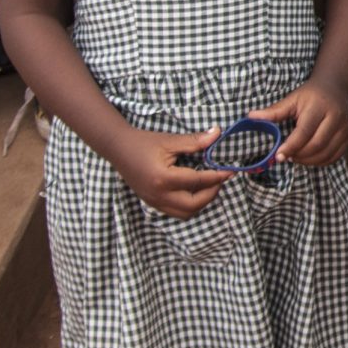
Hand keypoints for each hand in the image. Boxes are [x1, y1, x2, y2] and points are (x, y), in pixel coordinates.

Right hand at [107, 123, 228, 216]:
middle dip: (211, 193)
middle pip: (194, 205)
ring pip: (185, 213)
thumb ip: (195, 141)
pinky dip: (189, 205)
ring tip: (209, 185)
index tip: (230, 171)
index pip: (198, 182)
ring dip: (201, 202)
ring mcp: (154, 202)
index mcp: (164, 178)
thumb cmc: (143, 142)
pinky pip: (176, 212)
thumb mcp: (170, 140)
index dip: (217, 176)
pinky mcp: (152, 203)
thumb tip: (217, 134)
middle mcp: (159, 195)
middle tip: (220, 179)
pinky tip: (194, 190)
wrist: (118, 148)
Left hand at [252, 80, 347, 166]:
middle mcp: (335, 118)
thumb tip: (251, 117)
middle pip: (316, 145)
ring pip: (326, 153)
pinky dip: (320, 162)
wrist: (335, 88)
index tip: (279, 155)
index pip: (305, 131)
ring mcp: (345, 128)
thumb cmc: (310, 95)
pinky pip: (334, 157)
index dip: (291, 145)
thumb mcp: (292, 99)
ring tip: (296, 156)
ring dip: (308, 161)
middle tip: (287, 156)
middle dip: (299, 155)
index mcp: (319, 106)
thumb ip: (274, 111)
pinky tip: (309, 158)